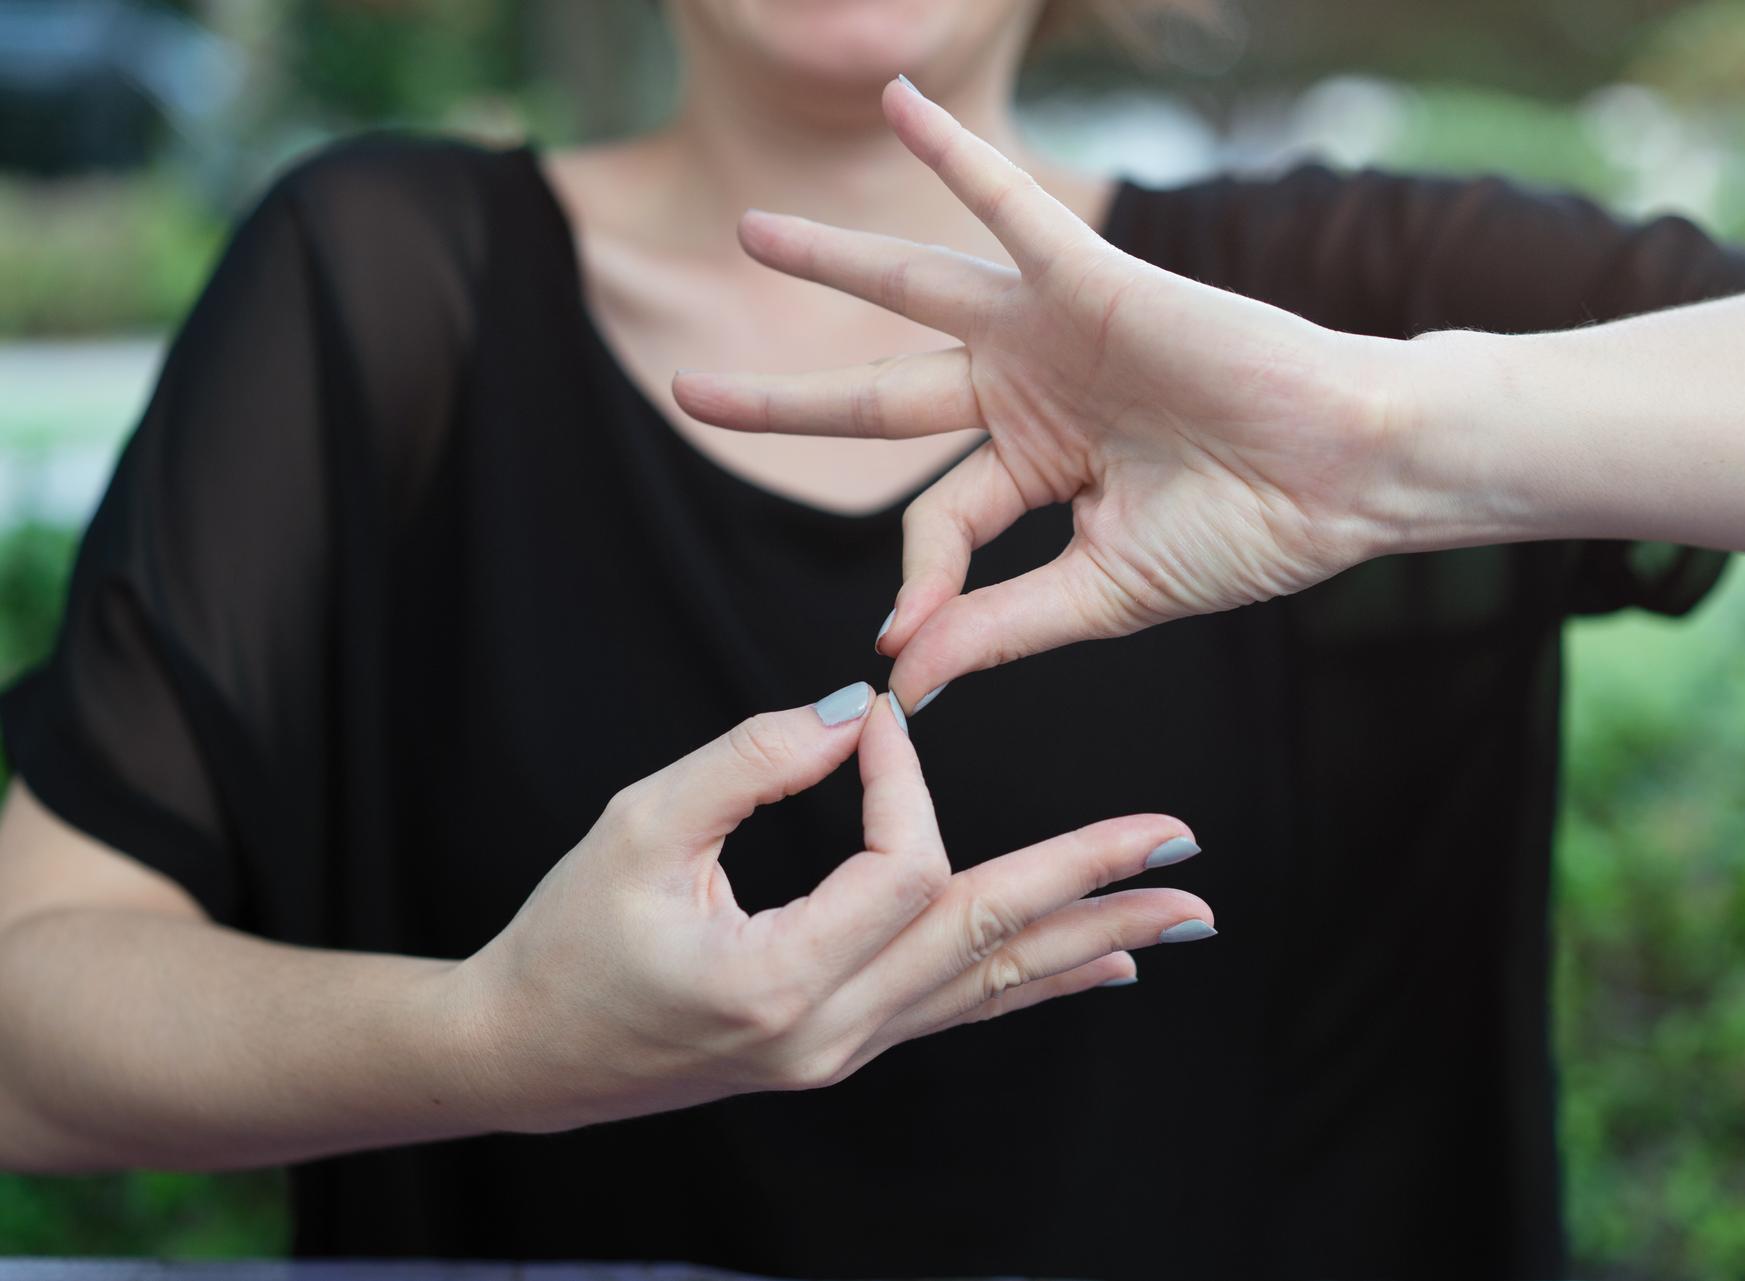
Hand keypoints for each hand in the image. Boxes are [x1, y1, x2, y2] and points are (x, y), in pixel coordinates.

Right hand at [447, 684, 1212, 1132]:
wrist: (527, 1053)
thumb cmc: (569, 936)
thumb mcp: (639, 826)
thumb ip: (750, 758)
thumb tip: (854, 708)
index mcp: (779, 980)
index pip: (900, 866)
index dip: (904, 780)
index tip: (879, 717)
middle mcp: (831, 1033)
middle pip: (983, 936)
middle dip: (1087, 880)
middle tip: (1179, 843)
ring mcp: (844, 1052)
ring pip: (989, 984)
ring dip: (1089, 938)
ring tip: (1178, 915)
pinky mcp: (842, 1047)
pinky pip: (960, 1011)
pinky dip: (1033, 983)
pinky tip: (1100, 969)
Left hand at [672, 78, 1405, 709]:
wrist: (1350, 478)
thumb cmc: (1249, 533)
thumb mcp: (1102, 593)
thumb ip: (997, 625)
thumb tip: (901, 681)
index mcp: (1035, 469)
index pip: (936, 522)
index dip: (915, 583)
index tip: (906, 642)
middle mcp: (1029, 393)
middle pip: (878, 400)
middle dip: (786, 403)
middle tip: (689, 393)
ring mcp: (1054, 332)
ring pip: (915, 291)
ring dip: (832, 261)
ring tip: (751, 232)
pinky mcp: (1093, 280)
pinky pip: (1010, 207)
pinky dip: (958, 157)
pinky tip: (899, 101)